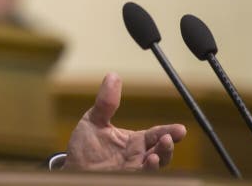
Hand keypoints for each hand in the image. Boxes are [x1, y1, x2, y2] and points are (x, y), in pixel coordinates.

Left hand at [63, 73, 186, 170]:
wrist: (71, 167)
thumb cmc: (85, 146)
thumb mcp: (94, 120)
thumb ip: (106, 102)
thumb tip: (113, 75)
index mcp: (135, 141)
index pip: (156, 135)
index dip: (169, 132)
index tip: (180, 129)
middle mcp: (137, 157)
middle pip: (160, 153)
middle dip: (167, 146)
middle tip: (168, 138)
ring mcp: (132, 169)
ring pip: (153, 168)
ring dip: (159, 160)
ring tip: (158, 153)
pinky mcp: (125, 178)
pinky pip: (140, 176)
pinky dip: (146, 171)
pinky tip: (148, 163)